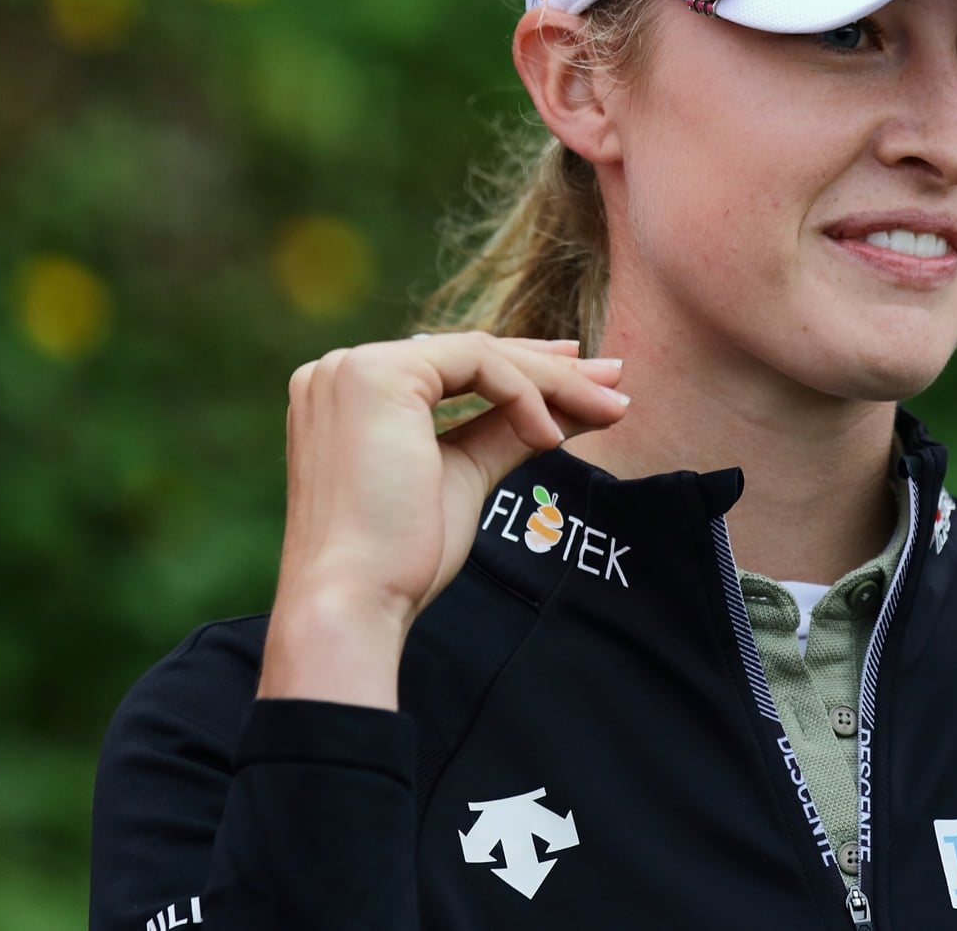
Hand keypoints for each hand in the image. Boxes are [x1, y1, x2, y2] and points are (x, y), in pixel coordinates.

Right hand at [259, 332, 630, 707]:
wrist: (356, 602)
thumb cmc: (403, 557)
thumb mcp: (464, 475)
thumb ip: (506, 433)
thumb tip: (569, 410)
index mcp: (351, 394)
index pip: (454, 365)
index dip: (525, 370)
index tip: (586, 385)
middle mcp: (341, 369)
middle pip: (472, 355)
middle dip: (552, 369)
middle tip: (615, 382)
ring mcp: (353, 368)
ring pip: (482, 354)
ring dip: (554, 381)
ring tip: (609, 409)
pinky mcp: (376, 375)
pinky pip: (479, 364)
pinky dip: (527, 396)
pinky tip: (552, 438)